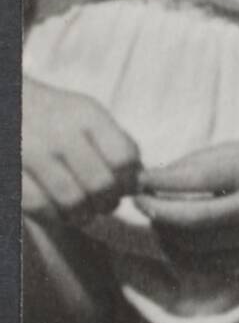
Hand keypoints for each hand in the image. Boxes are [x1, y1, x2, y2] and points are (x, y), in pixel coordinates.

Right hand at [22, 87, 139, 225]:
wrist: (9, 106)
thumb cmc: (57, 115)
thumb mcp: (90, 116)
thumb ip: (116, 143)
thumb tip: (140, 180)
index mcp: (87, 115)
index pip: (123, 158)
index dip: (130, 180)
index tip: (126, 186)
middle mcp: (59, 133)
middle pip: (100, 183)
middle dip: (109, 201)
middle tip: (106, 203)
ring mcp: (32, 153)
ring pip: (71, 200)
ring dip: (85, 214)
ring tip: (86, 212)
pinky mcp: (11, 171)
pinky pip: (40, 206)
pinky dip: (56, 216)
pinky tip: (60, 212)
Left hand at [136, 142, 238, 267]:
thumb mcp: (237, 151)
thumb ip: (195, 165)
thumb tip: (148, 182)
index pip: (193, 180)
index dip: (158, 181)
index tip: (138, 179)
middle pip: (189, 219)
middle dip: (155, 210)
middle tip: (138, 200)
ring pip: (190, 245)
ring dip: (164, 231)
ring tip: (158, 216)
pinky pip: (201, 263)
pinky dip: (178, 251)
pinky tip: (173, 236)